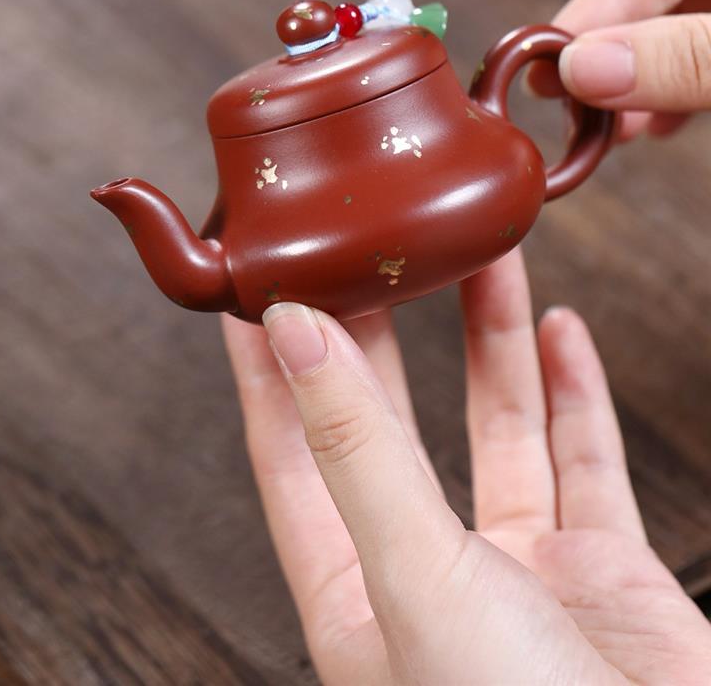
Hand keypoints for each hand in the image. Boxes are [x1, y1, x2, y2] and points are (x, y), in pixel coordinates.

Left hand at [223, 252, 710, 684]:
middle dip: (382, 337)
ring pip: (499, 424)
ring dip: (488, 339)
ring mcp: (521, 569)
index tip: (255, 298)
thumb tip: (294, 339)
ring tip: (477, 258)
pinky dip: (573, 390)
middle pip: (393, 426)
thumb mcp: (416, 577)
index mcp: (360, 598)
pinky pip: (583, 456)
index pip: (292, 457)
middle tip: (367, 257)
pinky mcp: (601, 568)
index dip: (270, 375)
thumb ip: (357, 451)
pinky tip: (560, 330)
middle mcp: (432, 577)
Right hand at [528, 0, 710, 139]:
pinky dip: (680, 86)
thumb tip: (580, 67)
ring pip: (687, 25)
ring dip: (642, 78)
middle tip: (566, 104)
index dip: (596, 7)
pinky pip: (710, 52)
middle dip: (613, 50)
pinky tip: (657, 122)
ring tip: (606, 130)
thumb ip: (679, 55)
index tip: (547, 65)